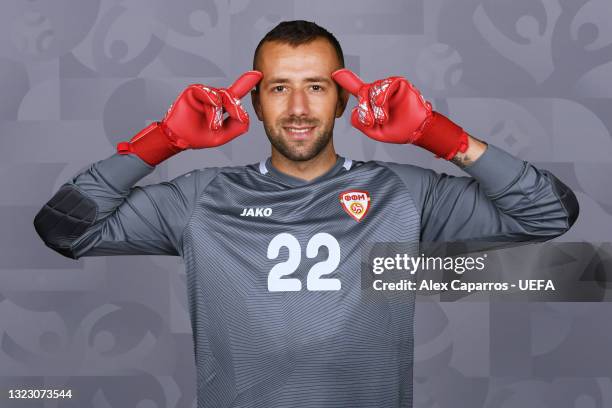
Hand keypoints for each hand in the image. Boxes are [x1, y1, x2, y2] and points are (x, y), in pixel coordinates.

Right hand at [117, 71, 262, 164]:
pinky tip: (211, 109)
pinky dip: (211, 101)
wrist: (179, 139)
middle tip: (239, 118)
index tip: (258, 74)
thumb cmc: (198, 136)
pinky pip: (207, 92)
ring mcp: (205, 93)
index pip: (237, 93)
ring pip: (220, 96)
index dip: (247, 83)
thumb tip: (246, 117)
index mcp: (222, 106)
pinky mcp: (194, 90)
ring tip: (214, 126)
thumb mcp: (223, 136)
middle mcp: (215, 97)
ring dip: (219, 112)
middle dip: (237, 108)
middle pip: (232, 96)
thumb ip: (237, 127)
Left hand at [332, 68, 466, 159]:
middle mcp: (378, 91)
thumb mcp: (373, 131)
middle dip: (364, 108)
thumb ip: (360, 122)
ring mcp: (388, 86)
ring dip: (374, 107)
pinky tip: (383, 106)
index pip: (356, 88)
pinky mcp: (399, 83)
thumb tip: (353, 112)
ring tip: (381, 118)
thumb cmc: (397, 130)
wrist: (415, 131)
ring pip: (372, 89)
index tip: (334, 73)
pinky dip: (382, 97)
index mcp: (371, 101)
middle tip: (370, 121)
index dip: (346, 80)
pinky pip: (386, 85)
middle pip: (362, 92)